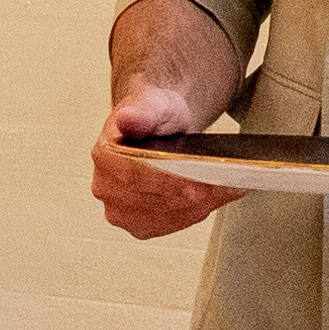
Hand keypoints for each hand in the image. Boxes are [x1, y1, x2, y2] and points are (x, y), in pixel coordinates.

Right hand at [90, 17, 237, 243]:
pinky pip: (170, 225)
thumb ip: (142, 112)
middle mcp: (106, 188)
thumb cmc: (155, 117)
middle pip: (152, 200)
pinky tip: (213, 198)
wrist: (160, 130)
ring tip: (224, 189)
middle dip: (189, 195)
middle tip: (222, 185)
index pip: (135, 176)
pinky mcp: (139, 225)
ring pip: (165, 216)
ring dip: (197, 206)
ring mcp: (120, 211)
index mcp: (104, 156)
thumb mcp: (153, 104)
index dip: (166, 182)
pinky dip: (195, 213)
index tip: (195, 185)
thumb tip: (127, 118)